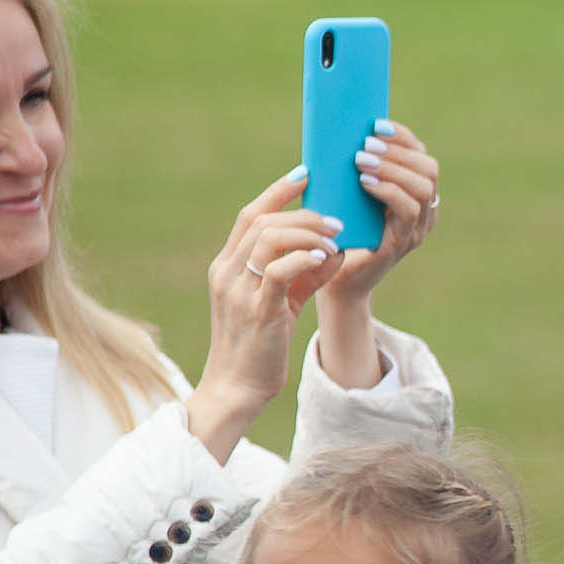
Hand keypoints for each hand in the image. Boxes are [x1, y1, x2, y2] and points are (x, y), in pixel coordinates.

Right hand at [188, 167, 346, 462]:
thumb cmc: (261, 345)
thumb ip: (303, 273)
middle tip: (336, 217)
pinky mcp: (257, 311)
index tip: (307, 174)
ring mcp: (238, 291)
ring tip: (335, 238)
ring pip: (269, 240)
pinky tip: (327, 258)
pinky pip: (279, 271)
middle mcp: (227, 273)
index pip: (250, 215)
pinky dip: (304, 258)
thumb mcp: (282, 302)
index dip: (278, 191)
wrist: (237, 389)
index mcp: (227, 266)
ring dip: (308, 233)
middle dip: (302, 212)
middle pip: (260, 221)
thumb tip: (334, 249)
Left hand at [316, 119, 439, 310]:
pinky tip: (365, 183)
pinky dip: (388, 191)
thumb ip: (355, 168)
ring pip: (423, 188)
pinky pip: (408, 211)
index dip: (403, 138)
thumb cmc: (337, 229)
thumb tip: (341, 129)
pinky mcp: (402, 242)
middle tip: (366, 145)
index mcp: (414, 194)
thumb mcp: (348, 192)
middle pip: (429, 170)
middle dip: (398, 152)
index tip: (376, 124)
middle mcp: (423, 211)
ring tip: (361, 161)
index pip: (421, 156)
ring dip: (393, 169)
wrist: (329, 276)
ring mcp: (416, 229)